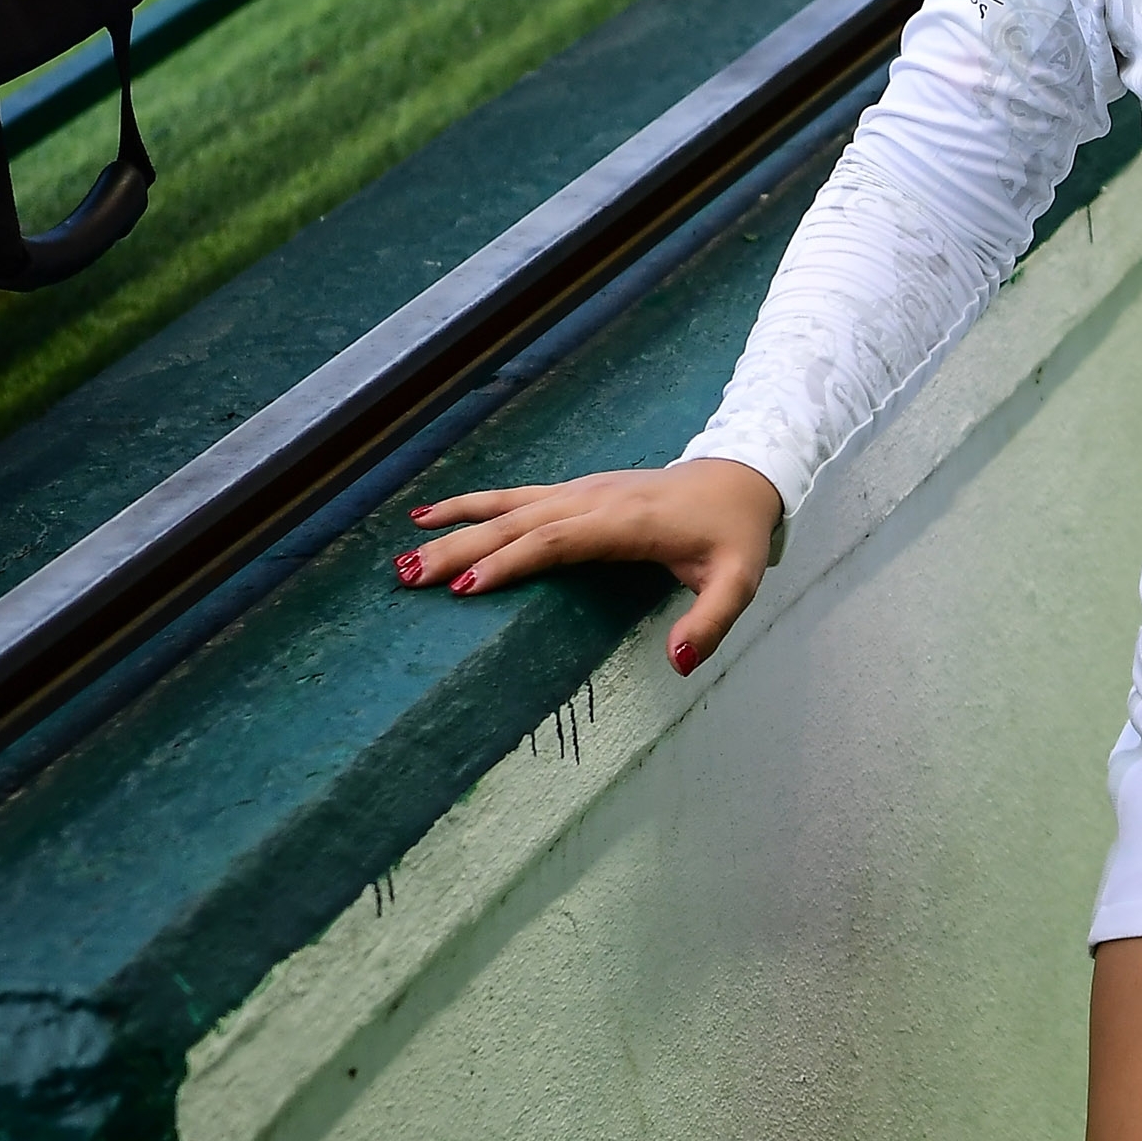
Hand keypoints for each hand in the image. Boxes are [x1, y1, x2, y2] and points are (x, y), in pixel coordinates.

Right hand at [397, 458, 784, 675]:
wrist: (739, 477)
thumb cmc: (734, 536)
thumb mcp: (737, 582)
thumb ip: (710, 622)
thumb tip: (678, 663)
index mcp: (627, 523)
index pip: (558, 540)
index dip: (512, 560)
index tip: (466, 586)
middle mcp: (594, 500)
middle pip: (518, 524)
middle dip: (461, 550)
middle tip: (409, 577)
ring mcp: (580, 491)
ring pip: (506, 508)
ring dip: (454, 529)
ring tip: (402, 552)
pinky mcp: (574, 491)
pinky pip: (513, 497)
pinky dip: (469, 504)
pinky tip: (427, 514)